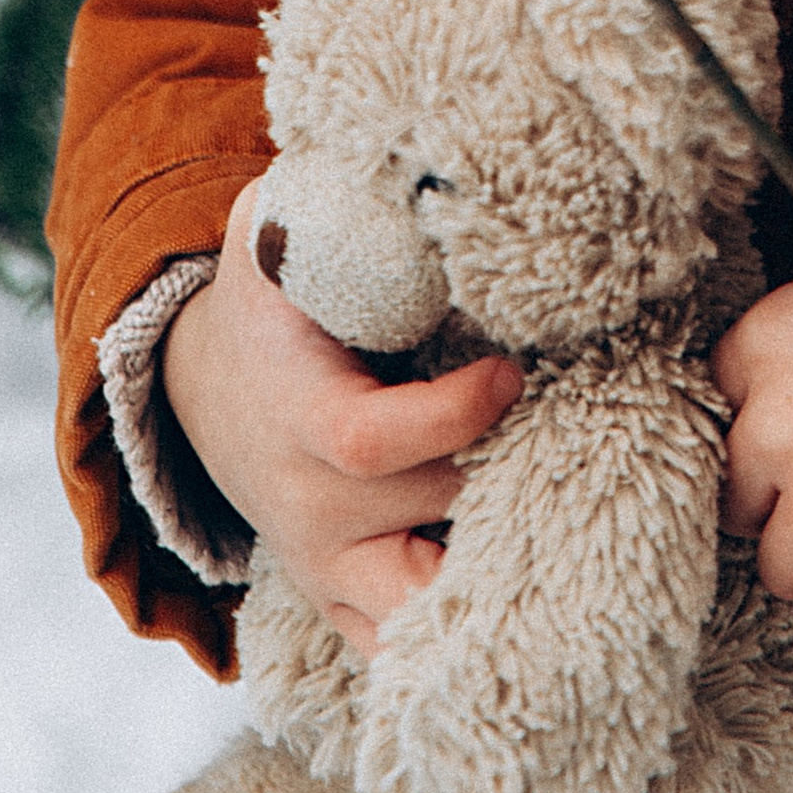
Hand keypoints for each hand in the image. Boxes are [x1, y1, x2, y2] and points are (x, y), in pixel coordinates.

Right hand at [160, 177, 524, 659]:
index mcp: (295, 414)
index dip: (451, 416)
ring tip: (572, 530)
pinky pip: (399, 646)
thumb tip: (396, 146)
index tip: (513, 371)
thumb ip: (326, 190)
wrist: (208, 388)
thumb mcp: (275, 228)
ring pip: (415, 604)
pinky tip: (534, 601)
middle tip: (584, 434)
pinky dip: (459, 635)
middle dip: (505, 477)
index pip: (372, 441)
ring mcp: (323, 565)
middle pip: (422, 514)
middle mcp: (306, 507)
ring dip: (493, 572)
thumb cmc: (268, 297)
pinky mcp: (340, 598)